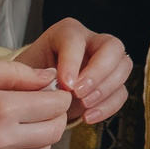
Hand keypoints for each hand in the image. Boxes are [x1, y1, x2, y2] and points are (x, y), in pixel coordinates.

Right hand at [0, 57, 70, 148]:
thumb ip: (15, 73)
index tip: (53, 89)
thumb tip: (48, 76)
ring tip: (27, 121)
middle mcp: (0, 141)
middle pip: (53, 132)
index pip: (54, 106)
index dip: (60, 95)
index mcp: (0, 110)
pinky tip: (7, 137)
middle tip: (44, 103)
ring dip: (42, 137)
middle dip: (56, 115)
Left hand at [14, 18, 132, 125]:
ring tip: (84, 106)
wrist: (36, 92)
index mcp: (67, 32)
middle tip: (79, 93)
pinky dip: (108, 106)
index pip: (76, 39)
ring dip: (106, 89)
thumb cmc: (30, 78)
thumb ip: (37, 77)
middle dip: (98, 72)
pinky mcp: (113, 82)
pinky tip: (89, 116)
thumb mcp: (26, 73)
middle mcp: (92, 41)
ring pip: (123, 67)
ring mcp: (106, 61)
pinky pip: (121, 92)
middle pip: (112, 47)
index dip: (72, 61)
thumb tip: (56, 86)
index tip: (65, 84)